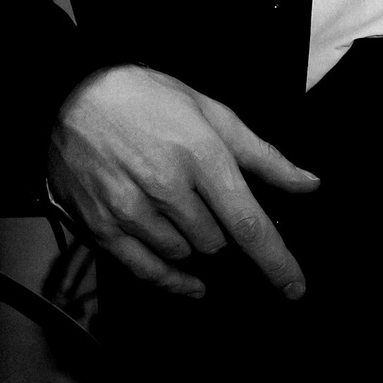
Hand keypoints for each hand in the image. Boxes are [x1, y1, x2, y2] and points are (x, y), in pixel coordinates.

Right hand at [47, 63, 318, 299]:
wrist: (74, 96)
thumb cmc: (148, 98)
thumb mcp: (212, 112)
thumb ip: (262, 155)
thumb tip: (308, 184)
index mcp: (202, 155)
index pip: (248, 223)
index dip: (276, 261)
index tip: (295, 287)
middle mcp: (168, 188)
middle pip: (218, 242)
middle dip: (224, 230)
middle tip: (209, 202)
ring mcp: (132, 210)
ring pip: (185, 254)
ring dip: (195, 243)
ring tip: (181, 210)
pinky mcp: (103, 227)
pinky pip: (147, 271)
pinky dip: (173, 280)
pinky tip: (191, 281)